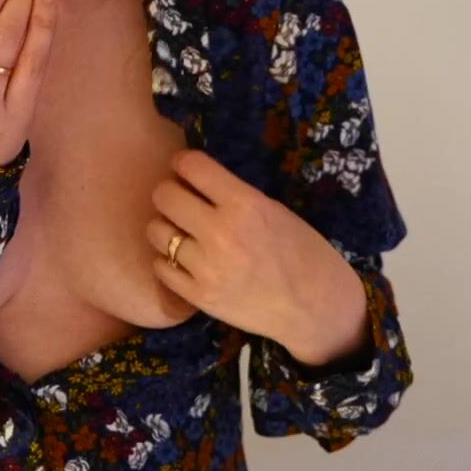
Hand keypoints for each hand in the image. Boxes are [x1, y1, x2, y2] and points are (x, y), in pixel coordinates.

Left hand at [145, 149, 354, 343]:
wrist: (314, 307)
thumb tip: (192, 180)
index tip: (185, 170)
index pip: (191, 165)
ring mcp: (207, 268)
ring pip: (156, 232)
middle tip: (180, 202)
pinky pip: (160, 268)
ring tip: (180, 233)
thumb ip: (233, 195)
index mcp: (245, 204)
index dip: (184, 163)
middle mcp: (221, 232)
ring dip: (165, 228)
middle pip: (164, 196)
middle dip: (170, 194)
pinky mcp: (199, 297)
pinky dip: (168, 261)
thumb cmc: (302, 251)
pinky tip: (184, 261)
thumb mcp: (273, 210)